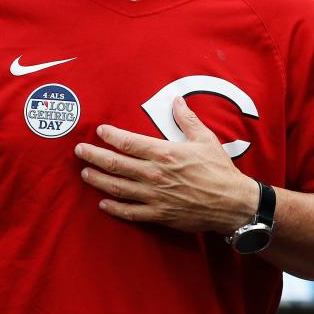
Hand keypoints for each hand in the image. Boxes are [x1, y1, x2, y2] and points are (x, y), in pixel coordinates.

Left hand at [74, 95, 258, 233]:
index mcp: (163, 153)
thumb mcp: (205, 139)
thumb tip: (176, 99)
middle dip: (93, 156)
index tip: (99, 131)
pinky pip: (130, 212)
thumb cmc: (219, 170)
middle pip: (115, 164)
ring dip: (98, 180)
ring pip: (117, 188)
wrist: (233, 204)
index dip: (110, 136)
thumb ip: (186, 119)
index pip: (127, 142)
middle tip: (80, 151)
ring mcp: (154, 196)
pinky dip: (114, 209)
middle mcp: (154, 174)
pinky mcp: (159, 215)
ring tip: (85, 174)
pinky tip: (103, 204)